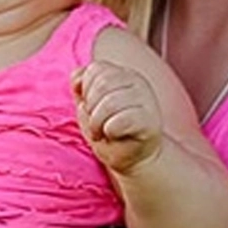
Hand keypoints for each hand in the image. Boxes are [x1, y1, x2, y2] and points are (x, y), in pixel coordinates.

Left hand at [75, 54, 164, 177]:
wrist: (133, 158)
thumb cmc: (110, 131)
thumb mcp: (90, 105)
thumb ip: (82, 85)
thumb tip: (77, 78)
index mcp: (123, 74)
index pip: (96, 69)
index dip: (85, 90)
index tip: (90, 107)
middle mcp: (138, 82)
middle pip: (101, 84)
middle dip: (90, 107)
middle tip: (95, 123)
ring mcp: (147, 100)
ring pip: (109, 102)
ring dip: (97, 122)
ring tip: (100, 132)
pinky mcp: (150, 122)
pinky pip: (120, 121)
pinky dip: (109, 131)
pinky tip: (112, 136)